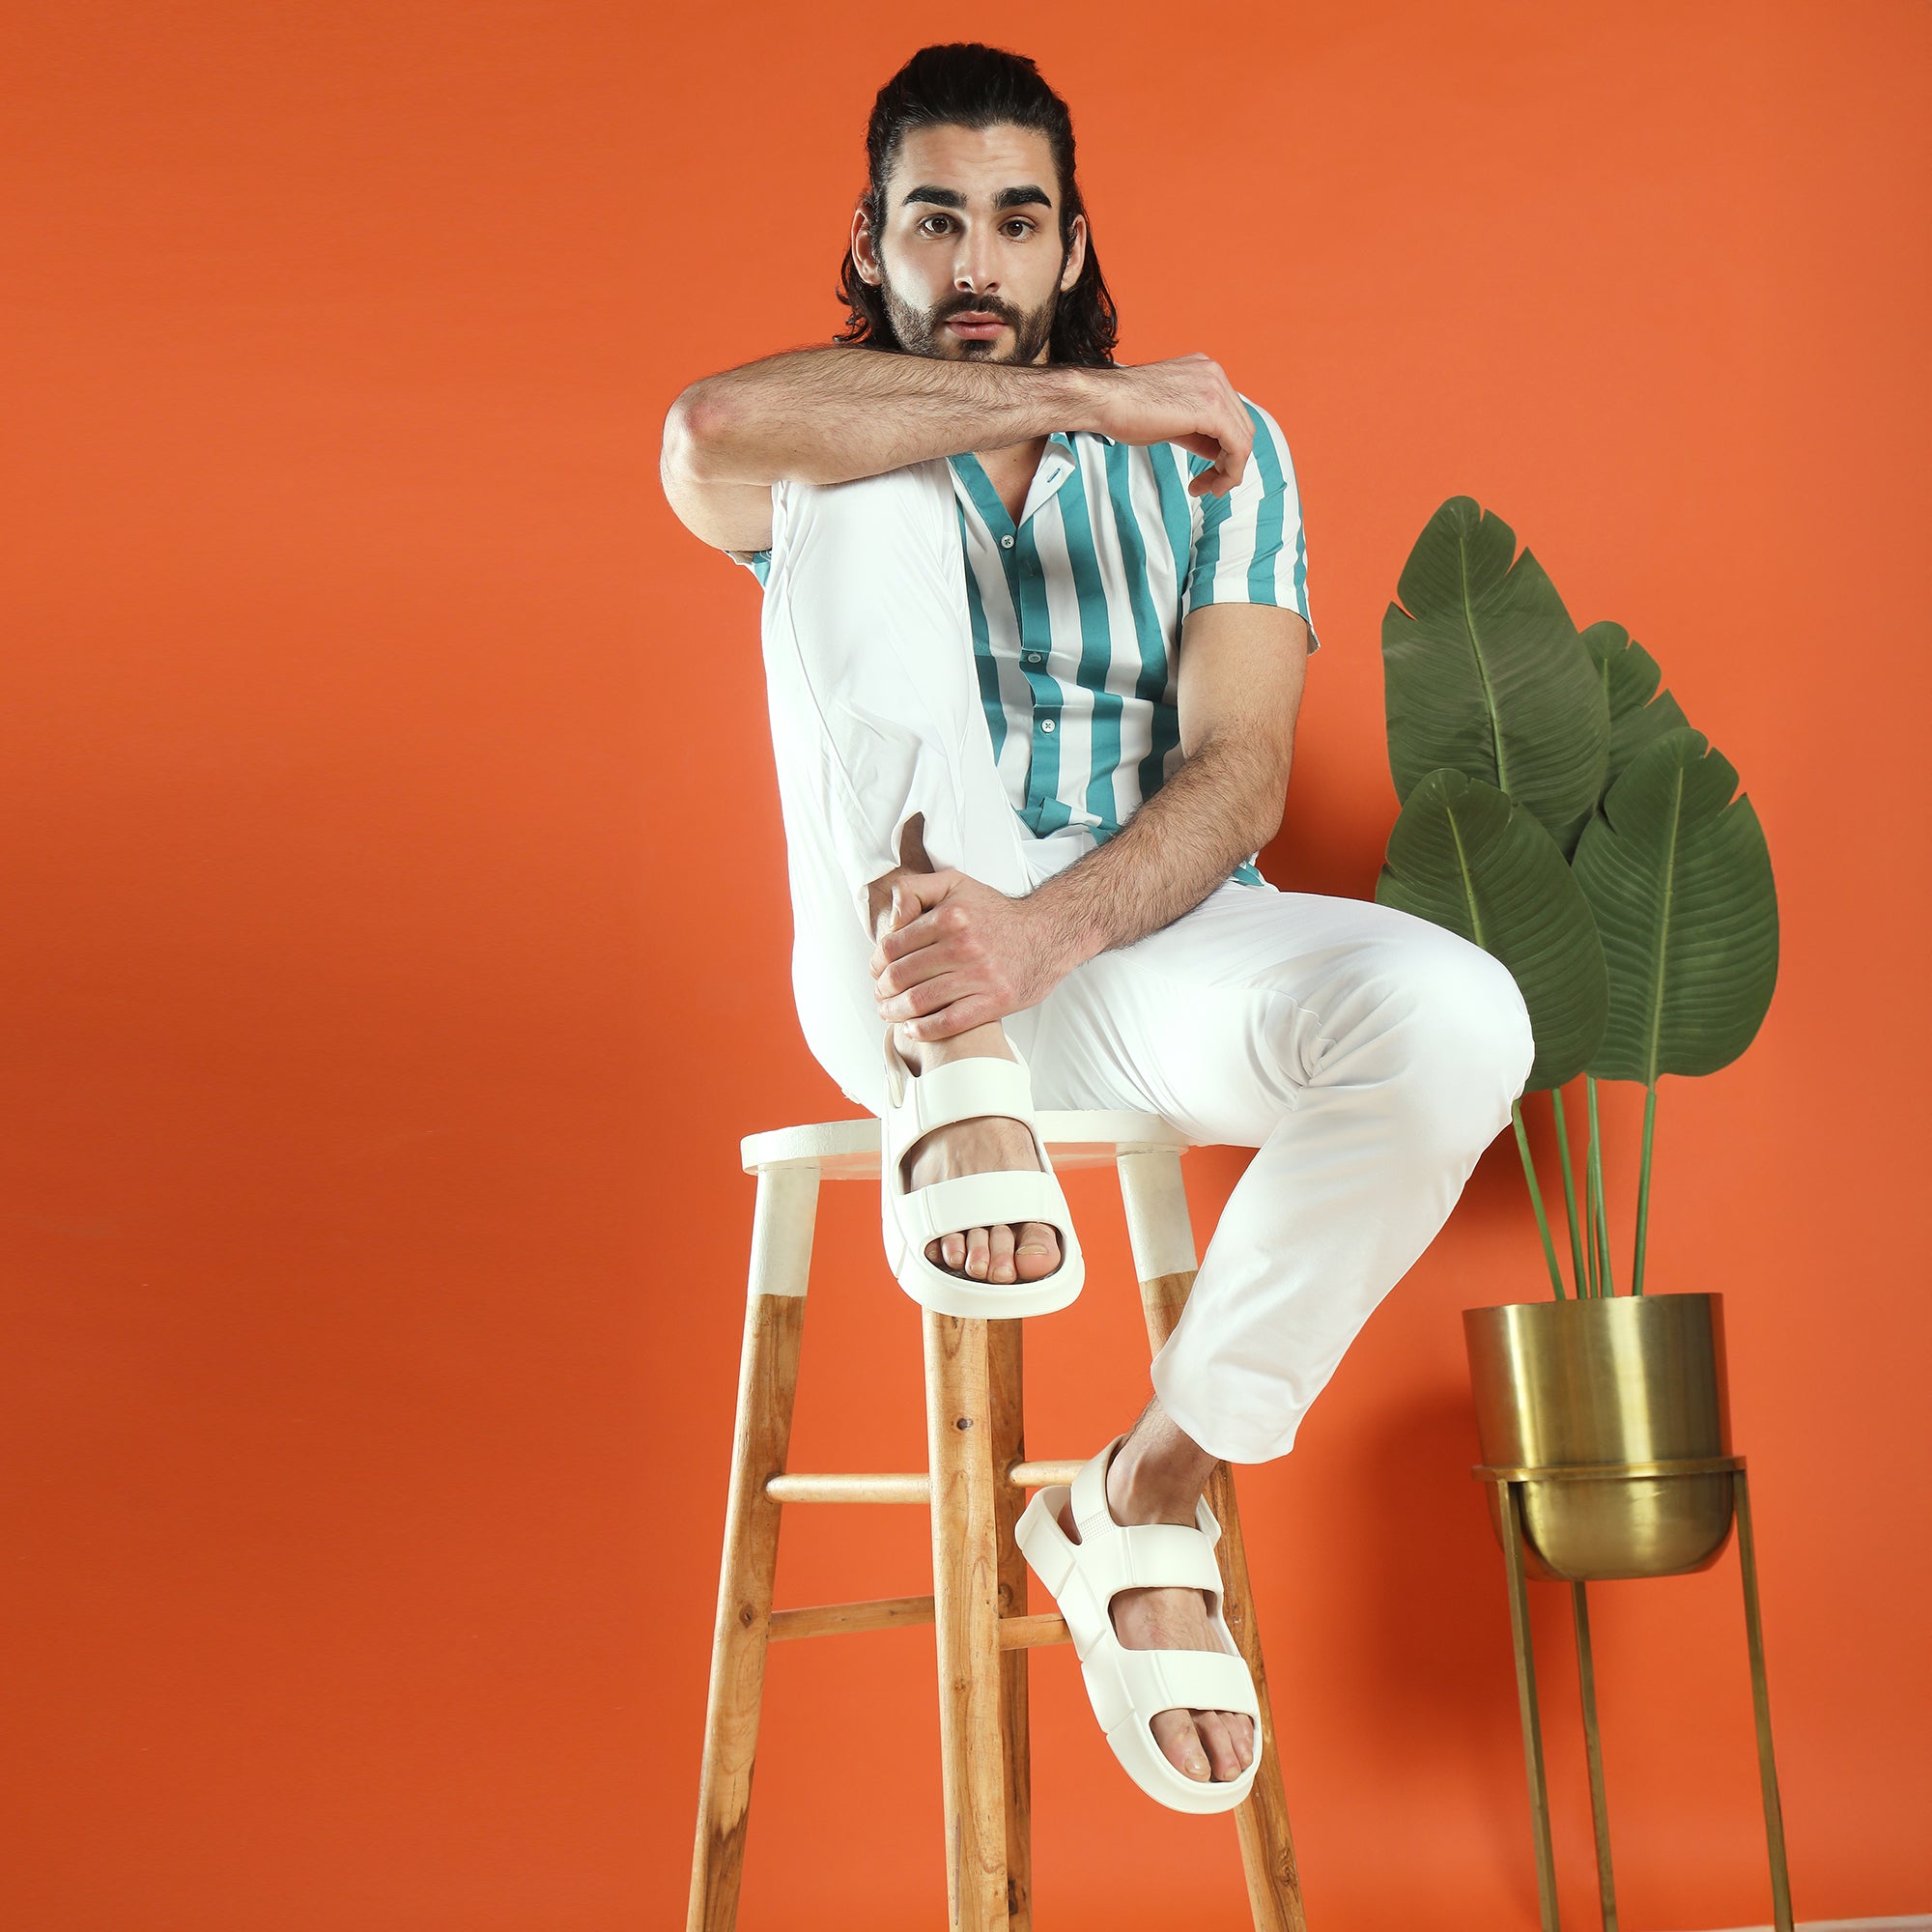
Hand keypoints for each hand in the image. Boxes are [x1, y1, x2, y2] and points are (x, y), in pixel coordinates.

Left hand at [869, 868, 1077, 1042]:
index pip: (892, 947)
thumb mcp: (955, 884)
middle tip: (880, 995)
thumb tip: (890, 920)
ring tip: (890, 1012)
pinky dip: (923, 1029)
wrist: (1048, 933)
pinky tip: (913, 1028)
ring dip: (895, 1012)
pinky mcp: (994, 1002)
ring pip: (919, 1002)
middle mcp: (963, 945)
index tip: (876, 971)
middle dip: (882, 990)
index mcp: (949, 916)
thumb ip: (915, 890)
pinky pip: (947, 1022)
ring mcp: (979, 976)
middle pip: (901, 976)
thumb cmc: (996, 913)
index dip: (876, 963)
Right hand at [1079, 353, 1254, 497]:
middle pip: (1242, 427)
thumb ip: (1197, 430)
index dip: (1224, 449)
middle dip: (1229, 462)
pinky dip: (1230, 471)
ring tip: (1209, 489)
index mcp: (1205, 372)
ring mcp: (1215, 388)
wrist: (1103, 400)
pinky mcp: (1212, 408)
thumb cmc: (1125, 410)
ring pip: (1243, 438)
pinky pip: (1238, 446)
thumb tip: (1215, 451)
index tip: (1207, 474)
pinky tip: (1212, 486)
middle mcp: (1214, 374)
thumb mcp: (1170, 420)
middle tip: (1208, 486)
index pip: (1231, 415)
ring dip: (1230, 471)